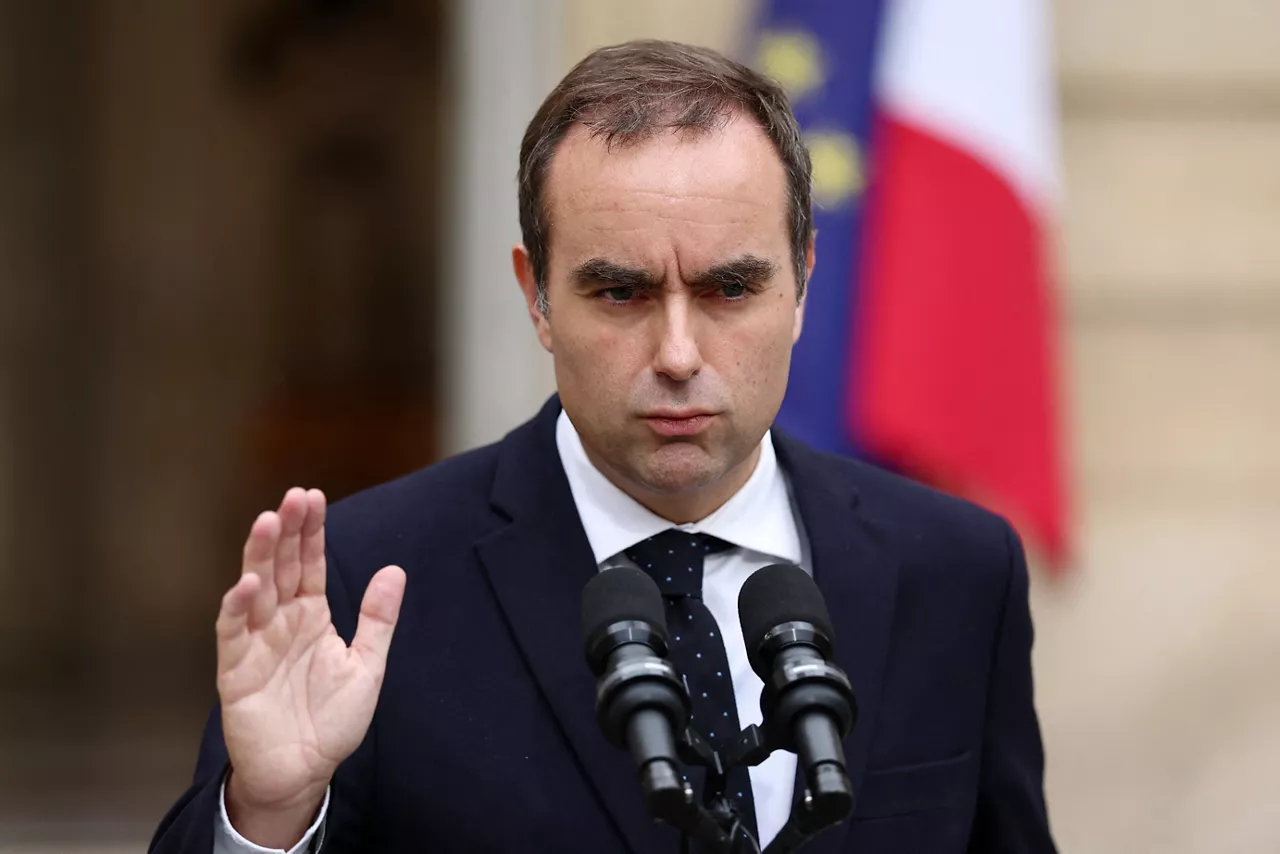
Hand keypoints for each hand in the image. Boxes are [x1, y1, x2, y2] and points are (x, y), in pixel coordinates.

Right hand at [216, 487, 405, 845]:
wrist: (304, 772)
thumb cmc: (332, 721)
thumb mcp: (367, 665)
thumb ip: (378, 619)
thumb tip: (395, 570)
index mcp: (311, 616)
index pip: (309, 564)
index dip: (311, 532)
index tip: (313, 495)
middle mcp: (281, 622)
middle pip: (280, 566)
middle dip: (286, 531)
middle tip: (293, 496)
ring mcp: (256, 643)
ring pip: (254, 590)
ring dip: (258, 556)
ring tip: (267, 521)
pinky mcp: (235, 670)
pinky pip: (234, 633)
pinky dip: (238, 607)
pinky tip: (247, 583)